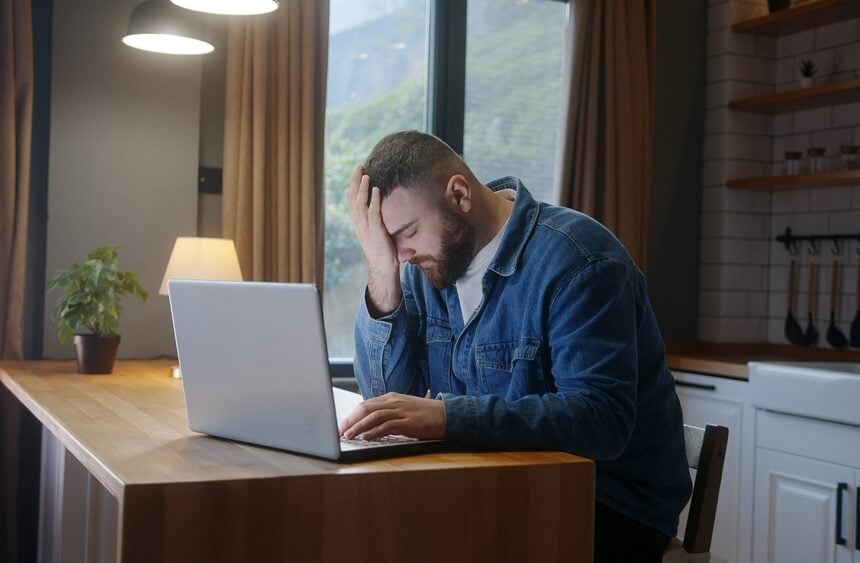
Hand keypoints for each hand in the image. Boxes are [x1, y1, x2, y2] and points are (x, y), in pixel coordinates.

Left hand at [338, 392, 445, 440]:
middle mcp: (394, 402)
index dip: (352, 415)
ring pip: (373, 416)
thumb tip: (371, 423)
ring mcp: (401, 411)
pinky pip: (386, 426)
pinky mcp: (408, 422)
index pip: (366, 404)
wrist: (447, 414)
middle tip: (339, 431)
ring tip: (348, 436)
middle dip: (350, 420)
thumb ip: (389, 413)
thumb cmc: (426, 414)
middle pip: (365, 408)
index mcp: (391, 398)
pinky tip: (366, 438)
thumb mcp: (404, 409)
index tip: (342, 425)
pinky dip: (374, 432)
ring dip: (358, 427)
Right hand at [346, 163, 401, 313]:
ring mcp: (366, 227)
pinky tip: (376, 189)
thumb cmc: (382, 249)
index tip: (358, 171)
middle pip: (353, 197)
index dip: (353, 184)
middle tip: (360, 165)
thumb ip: (377, 218)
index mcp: (358, 222)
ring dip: (363, 188)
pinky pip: (373, 213)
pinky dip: (374, 200)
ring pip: (360, 203)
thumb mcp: (376, 230)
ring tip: (367, 174)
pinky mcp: (375, 232)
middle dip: (356, 180)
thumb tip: (384, 205)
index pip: (351, 199)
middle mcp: (359, 223)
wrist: (383, 267)